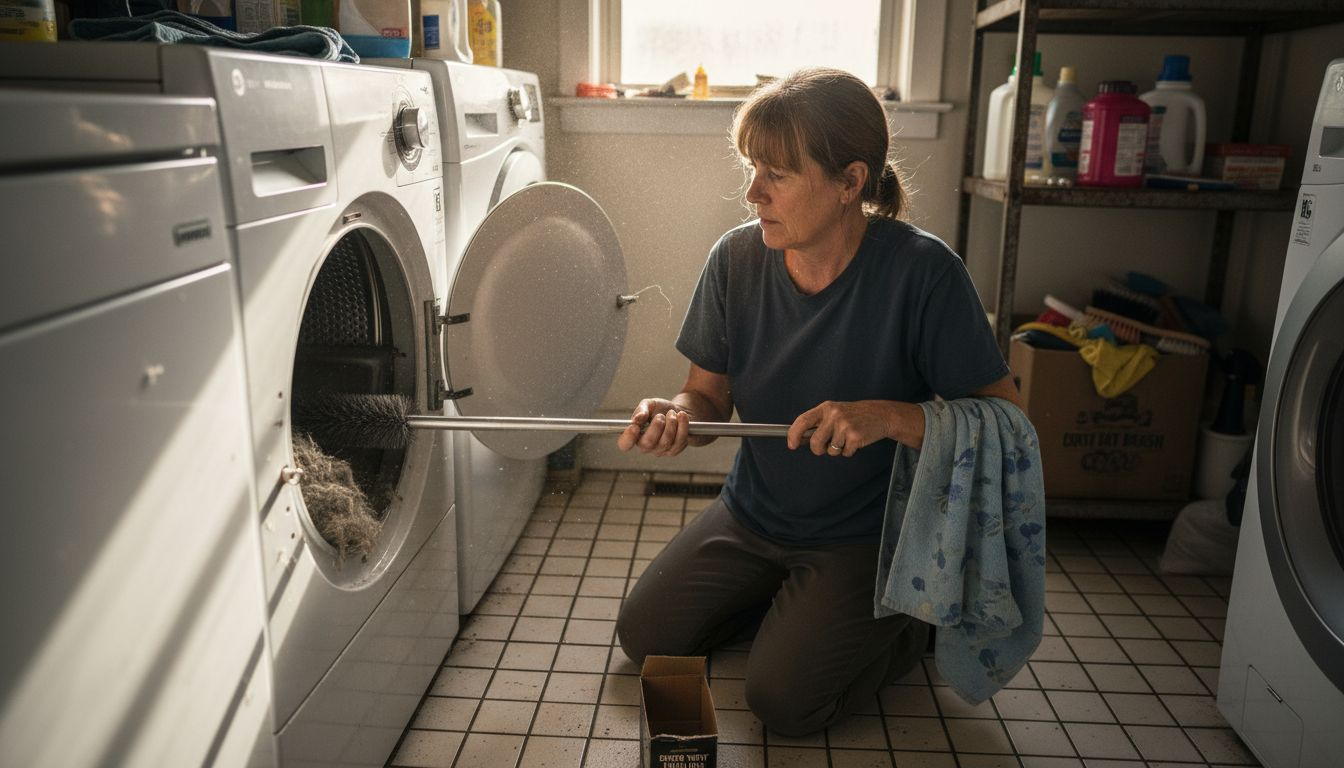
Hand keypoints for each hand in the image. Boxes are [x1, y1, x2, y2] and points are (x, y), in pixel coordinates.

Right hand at [618, 398, 693, 456]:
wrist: (679, 411)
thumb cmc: (660, 409)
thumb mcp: (649, 404)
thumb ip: (641, 410)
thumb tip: (636, 419)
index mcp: (634, 435)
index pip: (625, 444)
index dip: (628, 438)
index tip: (634, 427)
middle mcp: (645, 446)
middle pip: (648, 443)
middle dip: (656, 427)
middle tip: (661, 415)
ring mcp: (660, 450)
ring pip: (666, 442)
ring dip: (671, 423)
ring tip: (672, 413)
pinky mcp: (674, 450)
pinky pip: (679, 441)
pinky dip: (682, 426)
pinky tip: (682, 416)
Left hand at [787, 400, 919, 456]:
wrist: (880, 414)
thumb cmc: (853, 415)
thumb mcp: (834, 412)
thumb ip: (818, 422)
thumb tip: (800, 438)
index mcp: (825, 407)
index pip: (803, 420)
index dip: (794, 434)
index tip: (792, 445)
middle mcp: (834, 415)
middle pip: (815, 442)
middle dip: (818, 449)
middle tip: (825, 447)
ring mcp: (845, 426)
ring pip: (830, 450)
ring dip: (837, 449)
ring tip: (846, 438)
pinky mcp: (855, 437)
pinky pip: (845, 453)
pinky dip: (849, 451)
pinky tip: (855, 440)